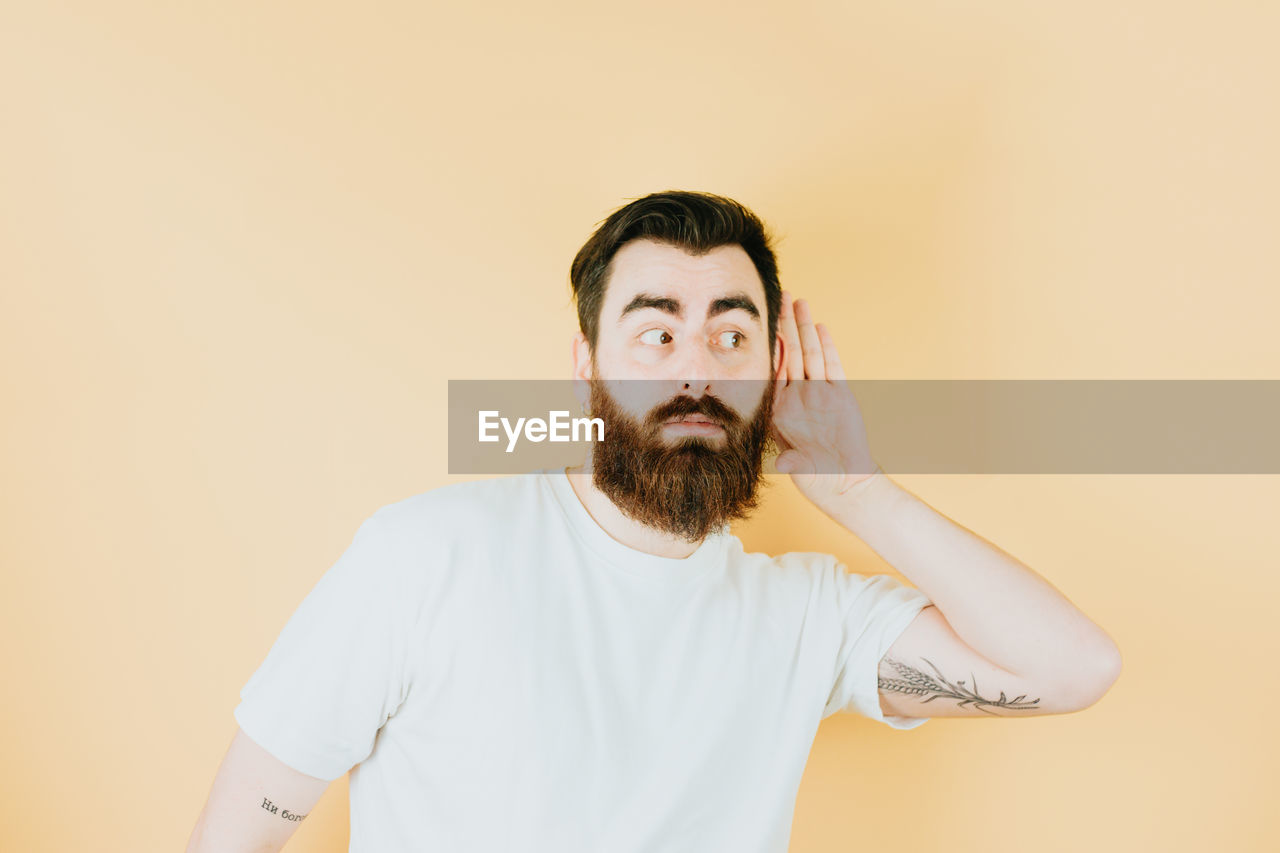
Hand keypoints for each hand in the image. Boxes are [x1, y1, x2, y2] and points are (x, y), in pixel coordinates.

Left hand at [771, 292, 880, 509]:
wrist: (843, 480)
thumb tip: (782, 465)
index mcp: (780, 409)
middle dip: (784, 325)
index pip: (771, 370)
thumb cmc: (815, 475)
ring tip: (798, 302)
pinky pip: (833, 366)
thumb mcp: (798, 468)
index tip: (758, 323)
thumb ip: (791, 462)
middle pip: (790, 353)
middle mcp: (798, 396)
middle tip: (779, 296)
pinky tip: (821, 327)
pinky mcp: (840, 395)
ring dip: (805, 328)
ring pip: (810, 354)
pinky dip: (828, 347)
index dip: (766, 346)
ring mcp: (820, 393)